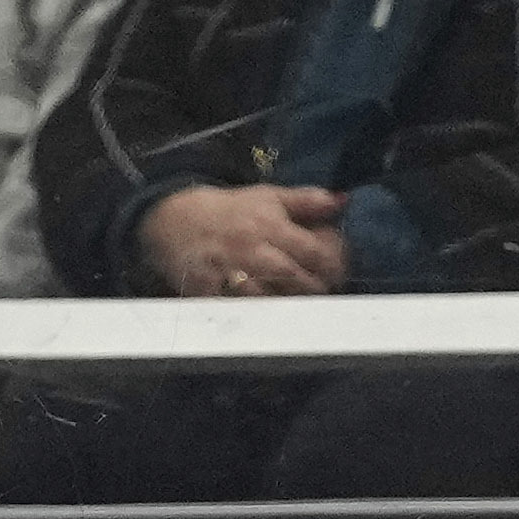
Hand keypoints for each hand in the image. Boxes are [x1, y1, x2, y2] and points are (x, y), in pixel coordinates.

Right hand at [137, 184, 346, 299]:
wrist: (175, 220)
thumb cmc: (230, 211)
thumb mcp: (269, 196)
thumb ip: (308, 201)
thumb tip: (343, 202)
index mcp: (269, 226)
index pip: (312, 251)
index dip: (332, 265)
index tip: (338, 273)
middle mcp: (251, 251)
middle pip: (292, 277)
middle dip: (313, 289)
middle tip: (323, 293)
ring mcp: (228, 275)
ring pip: (266, 299)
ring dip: (287, 306)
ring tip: (300, 310)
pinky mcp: (208, 294)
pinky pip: (235, 312)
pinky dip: (254, 318)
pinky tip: (268, 322)